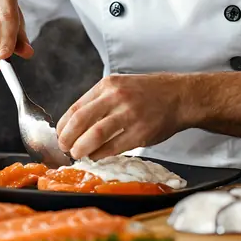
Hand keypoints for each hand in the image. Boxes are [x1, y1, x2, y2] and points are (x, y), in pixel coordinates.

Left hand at [56, 73, 187, 160]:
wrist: (179, 96)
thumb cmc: (148, 93)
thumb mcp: (121, 86)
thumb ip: (100, 101)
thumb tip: (75, 124)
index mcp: (108, 85)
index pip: (76, 107)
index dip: (63, 125)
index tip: (60, 135)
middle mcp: (117, 97)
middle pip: (81, 120)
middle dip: (67, 138)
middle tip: (65, 148)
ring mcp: (129, 114)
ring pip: (95, 135)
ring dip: (81, 148)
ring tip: (77, 154)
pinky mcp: (141, 132)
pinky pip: (114, 147)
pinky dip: (101, 154)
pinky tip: (97, 156)